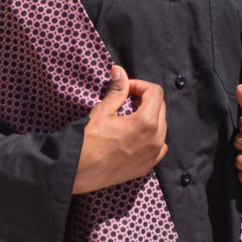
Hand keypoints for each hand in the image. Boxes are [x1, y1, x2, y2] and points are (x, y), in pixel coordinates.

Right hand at [72, 66, 167, 193]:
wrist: (79, 171)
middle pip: (161, 107)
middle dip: (145, 99)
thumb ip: (117, 90)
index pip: (155, 92)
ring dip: (149, 117)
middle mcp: (156, 139)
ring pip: (161, 126)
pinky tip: (135, 136)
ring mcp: (153, 154)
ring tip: (129, 118)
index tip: (126, 89)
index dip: (140, 85)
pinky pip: (159, 146)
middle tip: (126, 101)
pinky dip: (151, 137)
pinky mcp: (148, 166)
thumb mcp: (103, 111)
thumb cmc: (89, 141)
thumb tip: (120, 71)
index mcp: (146, 122)